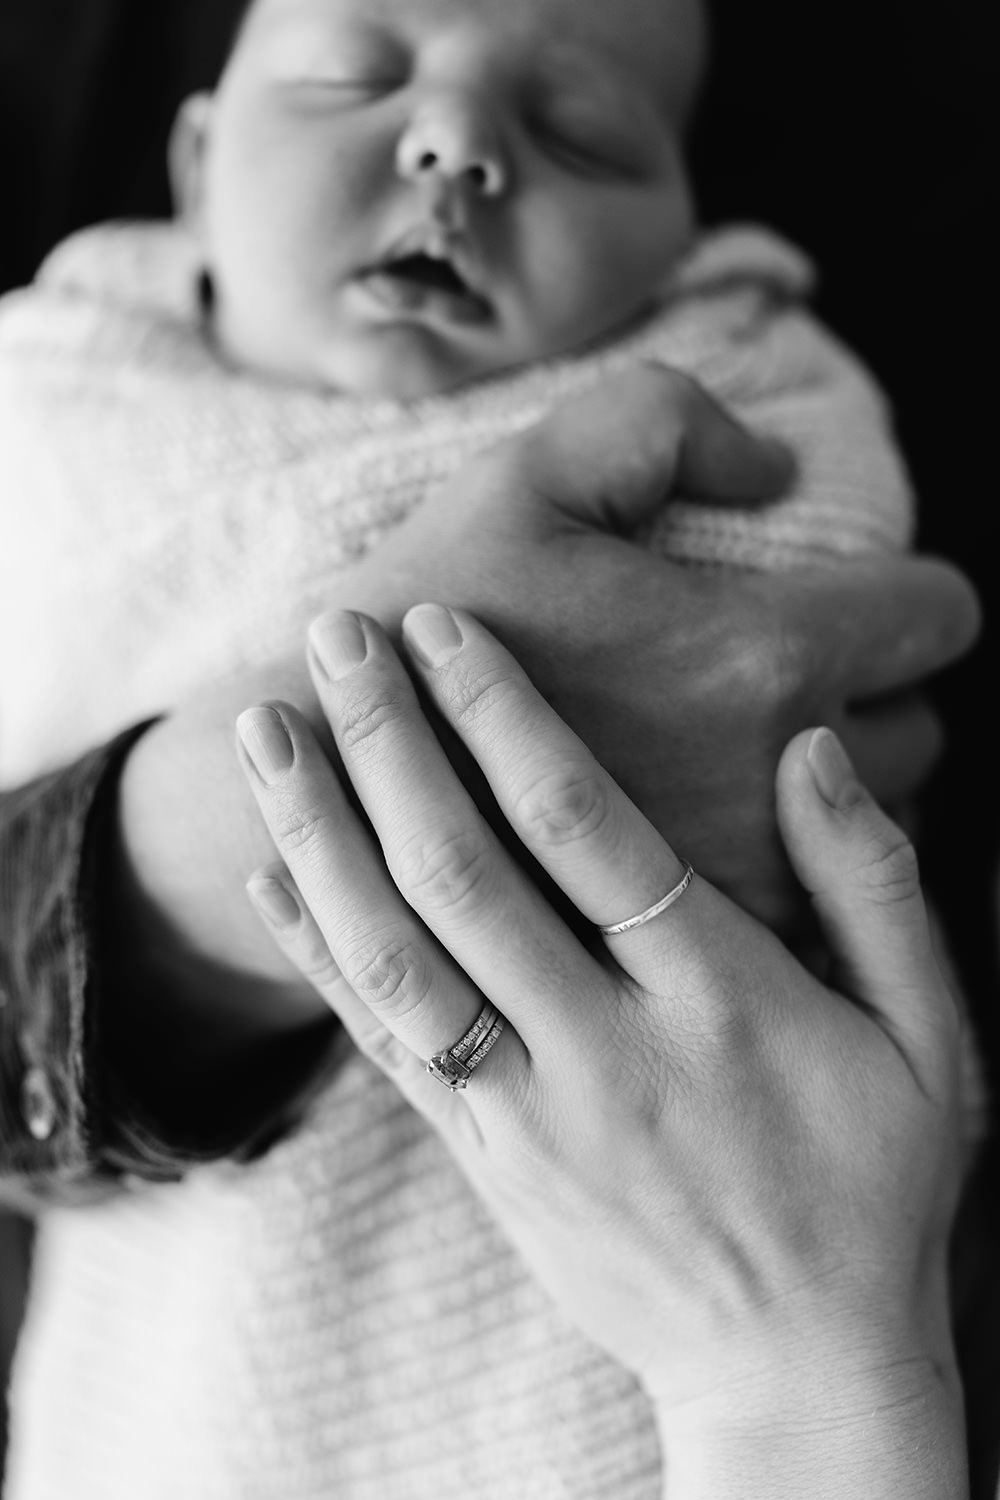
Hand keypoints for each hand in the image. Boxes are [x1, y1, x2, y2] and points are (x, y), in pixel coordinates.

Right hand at [113, 368, 975, 1082]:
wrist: (328, 776)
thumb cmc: (425, 615)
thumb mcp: (527, 470)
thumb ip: (666, 421)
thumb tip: (774, 468)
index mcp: (754, 653)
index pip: (934, 616)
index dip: (915, 594)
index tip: (879, 597)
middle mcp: (771, 780)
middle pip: (920, 737)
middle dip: (878, 702)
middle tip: (802, 677)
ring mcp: (736, 879)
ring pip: (868, 838)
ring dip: (839, 796)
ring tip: (758, 755)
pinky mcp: (691, 950)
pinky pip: (805, 913)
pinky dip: (787, 869)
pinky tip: (722, 832)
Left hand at [237, 606, 966, 1498]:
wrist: (793, 1374)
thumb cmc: (871, 1188)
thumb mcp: (928, 1038)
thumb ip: (874, 887)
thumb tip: (812, 750)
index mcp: (718, 1001)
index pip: (583, 828)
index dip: (502, 715)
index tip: (445, 628)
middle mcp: (605, 1051)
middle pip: (463, 873)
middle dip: (386, 740)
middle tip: (331, 632)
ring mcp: (530, 1114)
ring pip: (395, 955)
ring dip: (321, 831)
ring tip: (266, 730)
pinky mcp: (486, 1159)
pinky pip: (382, 1047)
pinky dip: (317, 954)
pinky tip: (267, 873)